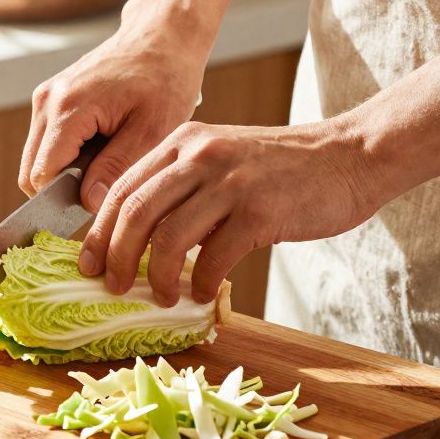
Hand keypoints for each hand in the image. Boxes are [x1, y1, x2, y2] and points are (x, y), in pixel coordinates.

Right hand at [19, 29, 207, 211]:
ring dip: (65, 172)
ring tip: (108, 159)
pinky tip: (101, 145)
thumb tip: (89, 204)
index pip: (41, 175)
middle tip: (106, 185)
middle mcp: (47, 101)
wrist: (161, 37)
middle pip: (31, 171)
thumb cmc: (165, 79)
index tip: (97, 203)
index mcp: (68, 108)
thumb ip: (116, 169)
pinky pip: (46, 143)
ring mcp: (45, 98)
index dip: (64, 199)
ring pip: (36, 159)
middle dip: (62, 189)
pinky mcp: (50, 99)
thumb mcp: (152, 131)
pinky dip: (67, 155)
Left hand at [79, 119, 384, 306]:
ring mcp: (229, 181)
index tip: (89, 263)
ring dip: (158, 276)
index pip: (121, 188)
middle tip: (113, 286)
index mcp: (182, 142)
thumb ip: (181, 187)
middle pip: (134, 212)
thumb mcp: (220, 160)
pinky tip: (202, 293)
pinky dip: (201, 282)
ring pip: (168, 236)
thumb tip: (139, 239)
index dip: (99, 231)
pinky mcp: (259, 209)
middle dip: (116, 257)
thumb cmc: (283, 168)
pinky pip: (214, 255)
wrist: (350, 155)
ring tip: (161, 296)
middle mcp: (200, 155)